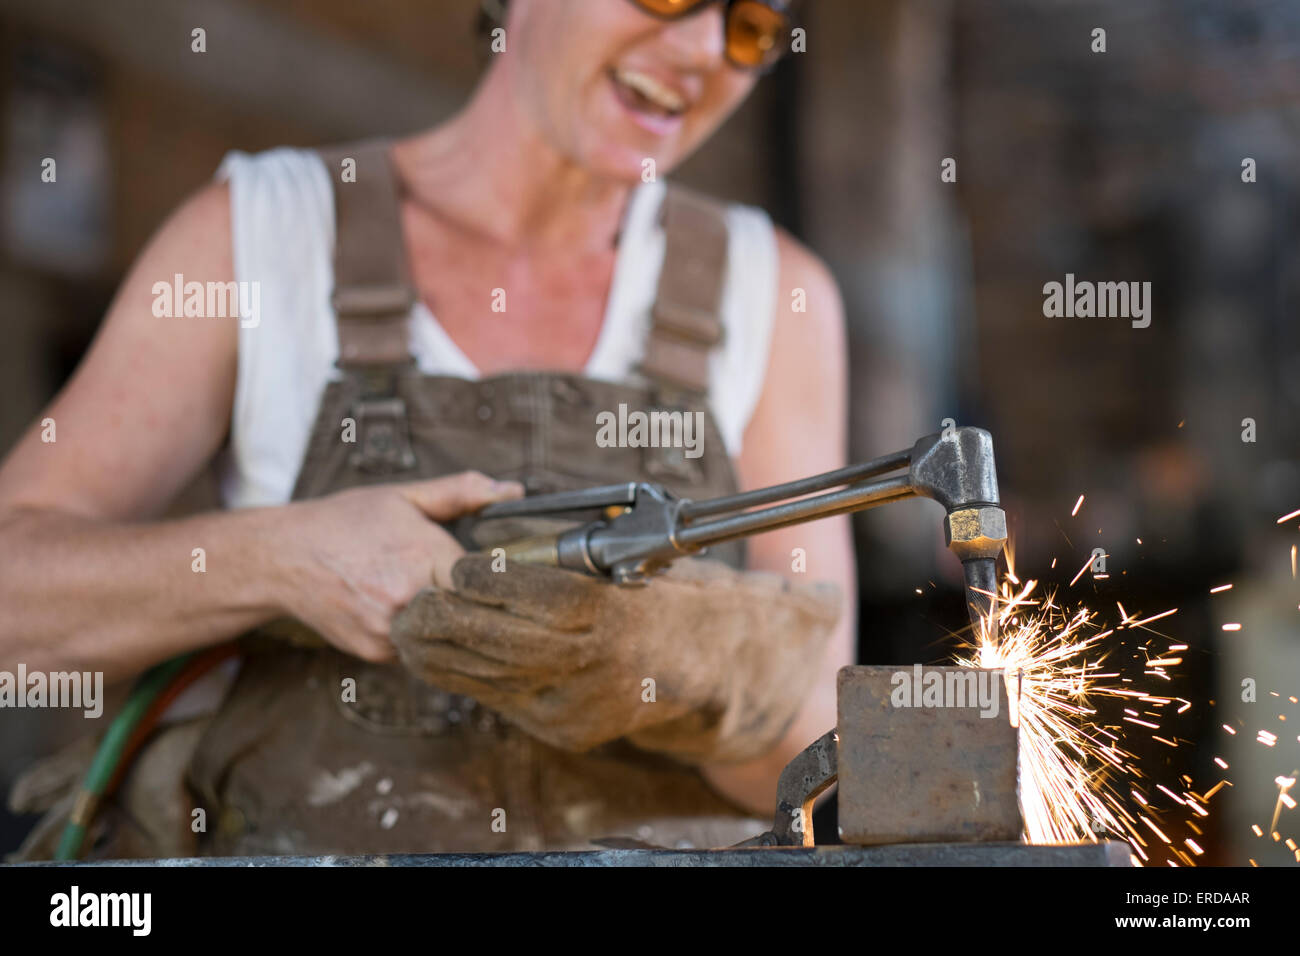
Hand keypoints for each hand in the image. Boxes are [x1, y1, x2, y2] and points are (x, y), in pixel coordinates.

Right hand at [269, 472, 522, 661]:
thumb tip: (513, 491)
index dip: (501, 582)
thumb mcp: (404, 496)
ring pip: (447, 639)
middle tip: (488, 599)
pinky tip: (414, 615)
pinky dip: (424, 637)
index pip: (489, 583)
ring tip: (444, 603)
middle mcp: (408, 599)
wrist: (282, 558)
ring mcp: (390, 631)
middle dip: (482, 608)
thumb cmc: (345, 522)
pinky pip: (419, 651)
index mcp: (424, 557)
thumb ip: (461, 493)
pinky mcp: (375, 653)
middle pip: (473, 617)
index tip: (509, 578)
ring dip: (453, 625)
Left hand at [391, 554, 841, 763]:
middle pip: (497, 638)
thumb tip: (491, 532)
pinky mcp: (561, 727)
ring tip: (409, 630)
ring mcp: (574, 700)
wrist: (694, 670)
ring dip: (438, 654)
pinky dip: (462, 678)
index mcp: (605, 611)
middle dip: (443, 619)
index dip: (484, 578)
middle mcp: (588, 660)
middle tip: (411, 600)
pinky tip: (437, 660)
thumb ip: (560, 556)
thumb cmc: (653, 602)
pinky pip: (498, 699)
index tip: (453, 564)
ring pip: (487, 675)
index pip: (531, 593)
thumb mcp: (619, 565)